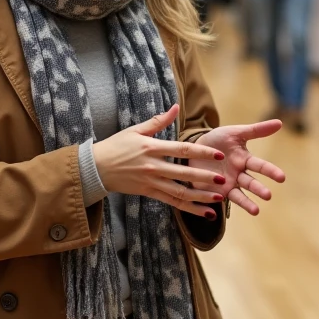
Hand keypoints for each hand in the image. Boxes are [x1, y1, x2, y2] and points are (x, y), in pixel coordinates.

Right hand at [93, 105, 228, 218]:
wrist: (95, 168)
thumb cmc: (116, 145)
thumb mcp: (135, 130)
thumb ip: (158, 121)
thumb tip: (175, 107)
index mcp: (152, 147)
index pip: (182, 150)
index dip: (201, 153)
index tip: (218, 155)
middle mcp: (153, 166)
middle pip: (183, 173)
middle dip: (204, 178)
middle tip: (223, 180)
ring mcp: (151, 182)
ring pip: (180, 192)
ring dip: (200, 197)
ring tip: (218, 199)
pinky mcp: (148, 193)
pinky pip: (172, 202)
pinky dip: (188, 208)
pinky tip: (203, 212)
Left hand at [192, 120, 286, 215]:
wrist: (194, 148)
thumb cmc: (218, 140)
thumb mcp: (235, 132)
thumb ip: (256, 130)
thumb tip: (280, 122)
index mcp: (244, 159)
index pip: (260, 166)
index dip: (270, 171)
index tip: (282, 177)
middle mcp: (238, 175)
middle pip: (250, 182)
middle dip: (259, 189)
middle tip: (268, 195)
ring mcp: (227, 184)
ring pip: (239, 195)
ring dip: (247, 203)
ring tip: (256, 211)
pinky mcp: (214, 191)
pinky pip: (217, 199)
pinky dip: (219, 202)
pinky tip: (221, 206)